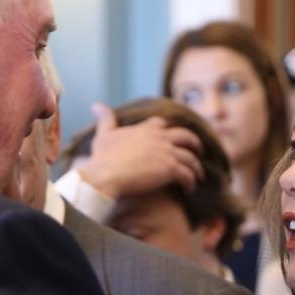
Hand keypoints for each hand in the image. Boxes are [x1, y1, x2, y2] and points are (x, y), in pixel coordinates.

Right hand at [75, 103, 204, 198]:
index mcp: (146, 129)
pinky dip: (190, 183)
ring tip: (197, 176)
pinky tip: (189, 190)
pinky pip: (187, 175)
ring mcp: (167, 153)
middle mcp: (160, 138)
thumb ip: (105, 119)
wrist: (105, 175)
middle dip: (195, 143)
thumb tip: (96, 105)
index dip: (169, 129)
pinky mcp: (170, 169)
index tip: (173, 136)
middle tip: (199, 151)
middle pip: (186, 136)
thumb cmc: (102, 158)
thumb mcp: (104, 134)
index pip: (162, 124)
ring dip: (196, 168)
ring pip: (191, 158)